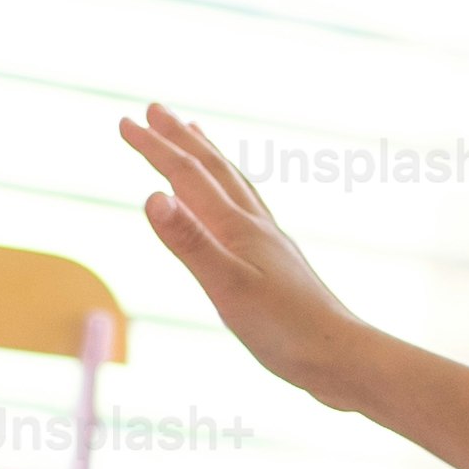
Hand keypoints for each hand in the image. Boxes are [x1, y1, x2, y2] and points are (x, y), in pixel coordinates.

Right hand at [119, 105, 388, 409]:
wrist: (343, 359)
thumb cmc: (287, 331)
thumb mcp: (226, 288)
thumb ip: (190, 243)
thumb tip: (154, 196)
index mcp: (238, 228)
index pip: (187, 176)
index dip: (154, 148)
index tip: (125, 121)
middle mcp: (255, 227)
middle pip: (214, 169)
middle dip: (180, 138)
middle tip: (155, 109)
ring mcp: (270, 244)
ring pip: (234, 187)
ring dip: (209, 158)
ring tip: (195, 137)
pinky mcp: (278, 265)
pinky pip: (248, 214)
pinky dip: (231, 195)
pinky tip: (232, 208)